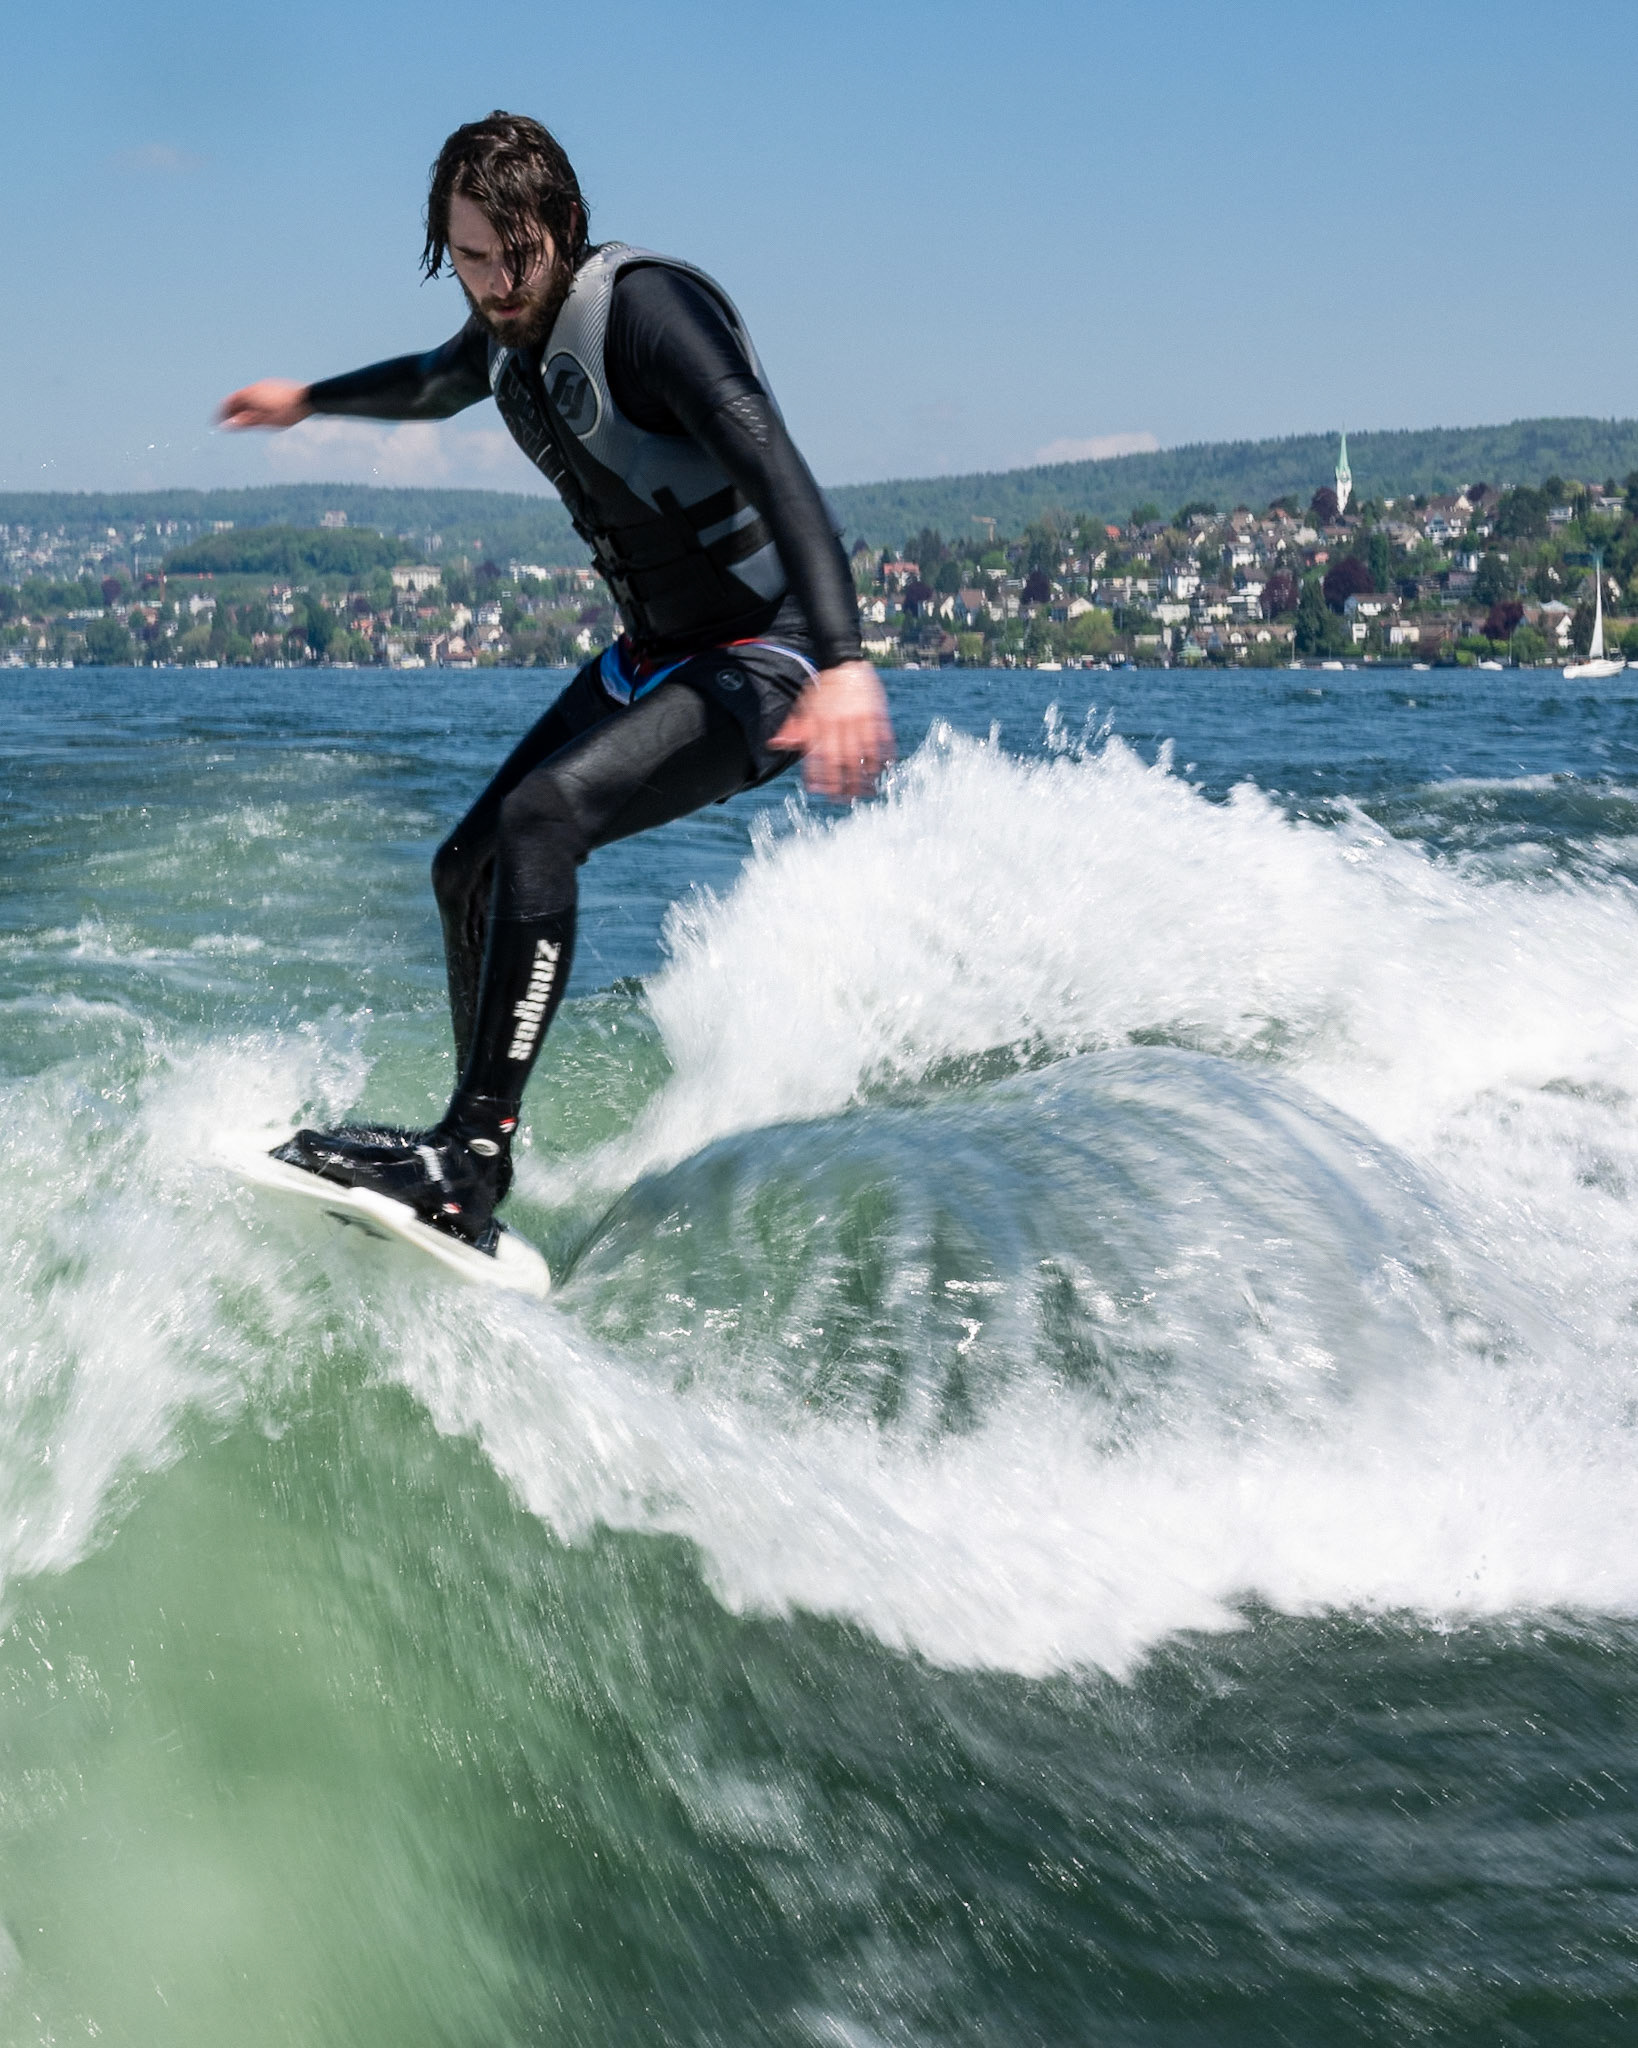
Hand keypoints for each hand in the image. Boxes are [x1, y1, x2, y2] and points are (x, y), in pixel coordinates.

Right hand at [217, 379, 312, 429]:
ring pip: (248, 397)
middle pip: (238, 399)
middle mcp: (256, 387)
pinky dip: (252, 404)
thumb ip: (244, 422)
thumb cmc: (287, 412)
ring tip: (244, 421)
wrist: (309, 399)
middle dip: (232, 412)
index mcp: (250, 394)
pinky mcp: (275, 387)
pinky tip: (258, 413)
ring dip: (242, 408)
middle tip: (230, 425)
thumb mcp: (264, 421)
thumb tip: (226, 426)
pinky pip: (257, 395)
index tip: (216, 424)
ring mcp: (266, 385)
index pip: (228, 402)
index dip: (221, 413)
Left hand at [770, 659, 895, 798]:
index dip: (821, 778)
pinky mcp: (877, 713)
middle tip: (846, 800)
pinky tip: (884, 769)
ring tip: (867, 790)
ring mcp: (860, 718)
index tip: (823, 794)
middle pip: (843, 761)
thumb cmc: (822, 690)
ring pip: (865, 753)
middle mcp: (839, 723)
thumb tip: (775, 744)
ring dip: (866, 774)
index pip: (820, 757)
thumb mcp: (804, 706)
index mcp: (820, 723)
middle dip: (845, 784)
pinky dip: (884, 755)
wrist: (843, 662)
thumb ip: (793, 727)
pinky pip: (883, 739)